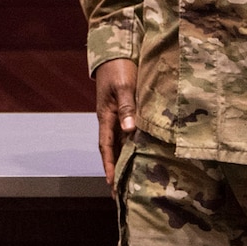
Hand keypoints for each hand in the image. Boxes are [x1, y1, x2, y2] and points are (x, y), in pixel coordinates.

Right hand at [94, 58, 137, 188]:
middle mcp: (110, 120)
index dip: (110, 166)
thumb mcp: (124, 86)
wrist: (115, 51)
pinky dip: (131, 148)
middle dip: (115, 171)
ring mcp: (117, 116)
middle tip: (121, 194)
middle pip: (111, 150)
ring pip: (119, 144)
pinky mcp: (125, 111)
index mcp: (106, 116)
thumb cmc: (118, 68)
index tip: (113, 185)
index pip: (106, 146)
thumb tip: (129, 130)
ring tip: (131, 181)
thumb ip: (127, 107)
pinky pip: (127, 134)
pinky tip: (140, 156)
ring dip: (124, 162)